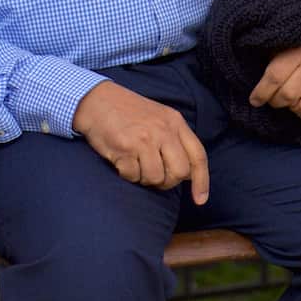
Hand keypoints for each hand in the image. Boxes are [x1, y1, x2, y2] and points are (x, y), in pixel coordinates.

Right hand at [72, 81, 209, 204]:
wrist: (98, 101)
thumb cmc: (130, 112)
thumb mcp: (160, 117)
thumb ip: (175, 140)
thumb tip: (187, 173)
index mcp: (175, 122)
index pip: (198, 156)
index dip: (202, 181)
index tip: (200, 200)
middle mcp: (163, 130)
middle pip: (179, 172)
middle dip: (167, 181)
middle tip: (155, 175)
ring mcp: (144, 139)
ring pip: (155, 178)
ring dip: (144, 178)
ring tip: (135, 163)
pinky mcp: (125, 148)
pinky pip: (133, 176)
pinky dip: (127, 174)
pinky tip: (122, 160)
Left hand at [249, 45, 300, 120]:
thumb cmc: (299, 52)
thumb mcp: (283, 50)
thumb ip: (269, 66)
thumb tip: (256, 94)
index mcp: (298, 53)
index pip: (276, 76)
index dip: (262, 92)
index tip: (254, 100)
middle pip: (288, 94)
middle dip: (275, 101)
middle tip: (272, 98)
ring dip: (291, 107)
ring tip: (289, 100)